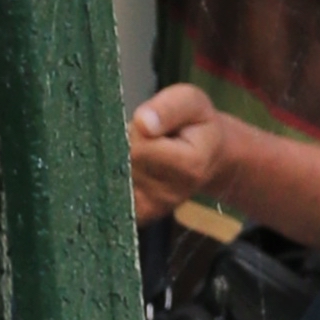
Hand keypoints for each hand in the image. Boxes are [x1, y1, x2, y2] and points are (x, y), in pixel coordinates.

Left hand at [128, 82, 234, 220]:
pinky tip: (134, 168)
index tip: (153, 125)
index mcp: (190, 167)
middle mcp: (171, 195)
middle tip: (148, 138)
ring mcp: (154, 210)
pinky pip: (112, 193)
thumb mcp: (190, 102)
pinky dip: (115, 176)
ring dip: (121, 160)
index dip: (139, 130)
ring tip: (145, 154)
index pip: (141, 147)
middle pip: (125, 163)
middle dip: (128, 144)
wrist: (207, 157)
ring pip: (115, 177)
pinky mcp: (139, 217)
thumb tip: (143, 122)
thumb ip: (169, 108)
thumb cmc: (197, 125)